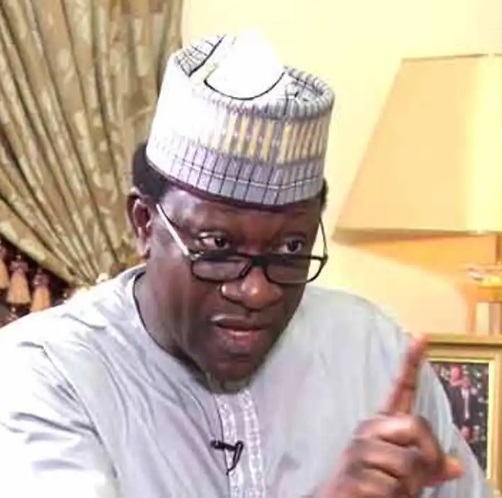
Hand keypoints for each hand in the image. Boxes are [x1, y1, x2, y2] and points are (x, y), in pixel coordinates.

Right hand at [319, 336, 462, 496]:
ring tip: (389, 490)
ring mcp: (359, 451)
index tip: (422, 337)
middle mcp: (369, 431)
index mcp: (382, 427)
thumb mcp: (404, 476)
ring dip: (409, 488)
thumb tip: (454, 465)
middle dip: (428, 456)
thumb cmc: (371, 487)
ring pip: (410, 464)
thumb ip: (427, 466)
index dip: (411, 363)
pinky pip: (392, 488)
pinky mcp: (354, 476)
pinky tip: (376, 497)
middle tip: (420, 478)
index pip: (400, 390)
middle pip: (415, 425)